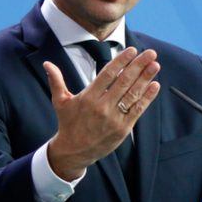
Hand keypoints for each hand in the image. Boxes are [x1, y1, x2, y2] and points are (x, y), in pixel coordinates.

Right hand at [43, 48, 160, 180]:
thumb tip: (47, 64)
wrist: (74, 151)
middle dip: (139, 65)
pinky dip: (147, 98)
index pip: (108, 74)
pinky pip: (137, 110)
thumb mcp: (60, 101)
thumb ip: (56, 81)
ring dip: (146, 78)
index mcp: (88, 97)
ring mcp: (114, 118)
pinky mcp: (123, 129)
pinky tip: (155, 85)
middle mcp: (102, 106)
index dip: (121, 61)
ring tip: (155, 65)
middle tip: (150, 53)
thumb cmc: (68, 123)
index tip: (132, 50)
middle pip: (124, 81)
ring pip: (133, 94)